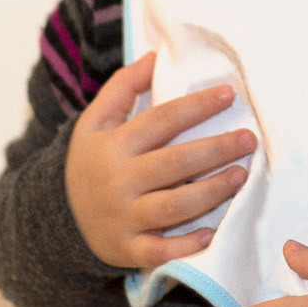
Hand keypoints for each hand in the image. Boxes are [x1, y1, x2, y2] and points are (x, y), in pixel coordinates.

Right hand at [65, 51, 255, 268]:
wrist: (58, 217)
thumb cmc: (91, 162)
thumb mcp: (95, 121)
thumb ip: (122, 87)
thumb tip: (153, 55)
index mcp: (114, 145)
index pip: (162, 119)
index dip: (198, 106)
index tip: (229, 94)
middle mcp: (119, 181)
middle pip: (177, 162)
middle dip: (218, 149)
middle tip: (249, 139)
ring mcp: (124, 217)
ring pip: (176, 206)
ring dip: (213, 191)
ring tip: (242, 175)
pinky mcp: (127, 250)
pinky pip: (160, 251)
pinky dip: (186, 245)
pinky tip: (212, 232)